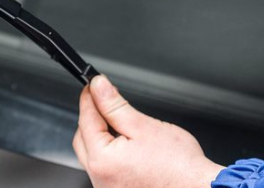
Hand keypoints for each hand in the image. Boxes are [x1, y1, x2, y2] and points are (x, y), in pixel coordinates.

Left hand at [73, 75, 224, 187]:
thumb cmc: (179, 165)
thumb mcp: (143, 126)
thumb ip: (115, 106)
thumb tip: (99, 87)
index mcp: (102, 160)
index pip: (86, 120)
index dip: (89, 98)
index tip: (93, 85)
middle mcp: (100, 178)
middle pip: (84, 138)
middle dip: (93, 117)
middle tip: (106, 100)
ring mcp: (107, 187)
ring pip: (93, 154)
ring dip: (101, 136)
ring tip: (122, 123)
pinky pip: (105, 167)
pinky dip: (111, 153)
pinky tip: (127, 145)